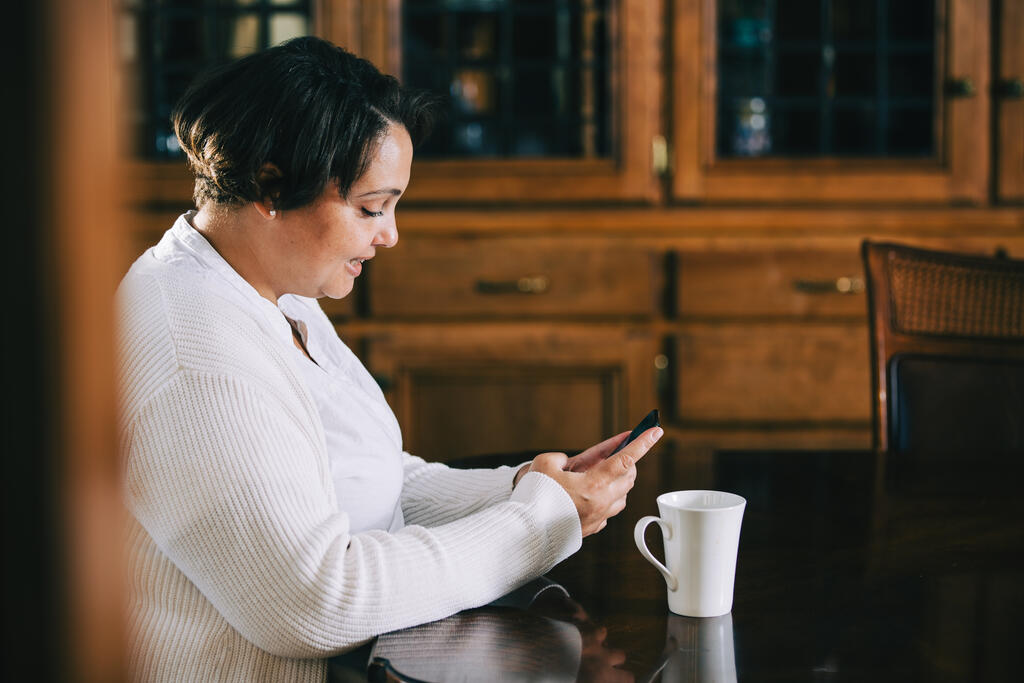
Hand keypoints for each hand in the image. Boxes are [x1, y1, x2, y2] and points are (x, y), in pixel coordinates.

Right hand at [520, 427, 662, 536]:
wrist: (527, 531)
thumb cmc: (535, 498)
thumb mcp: (544, 464)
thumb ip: (559, 458)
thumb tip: (567, 463)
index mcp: (594, 484)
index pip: (625, 459)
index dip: (642, 443)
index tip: (655, 431)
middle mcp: (602, 502)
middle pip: (628, 477)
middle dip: (627, 463)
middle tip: (620, 453)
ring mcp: (599, 517)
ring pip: (622, 496)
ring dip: (618, 482)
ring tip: (604, 474)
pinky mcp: (592, 528)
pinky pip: (608, 510)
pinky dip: (606, 499)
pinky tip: (591, 496)